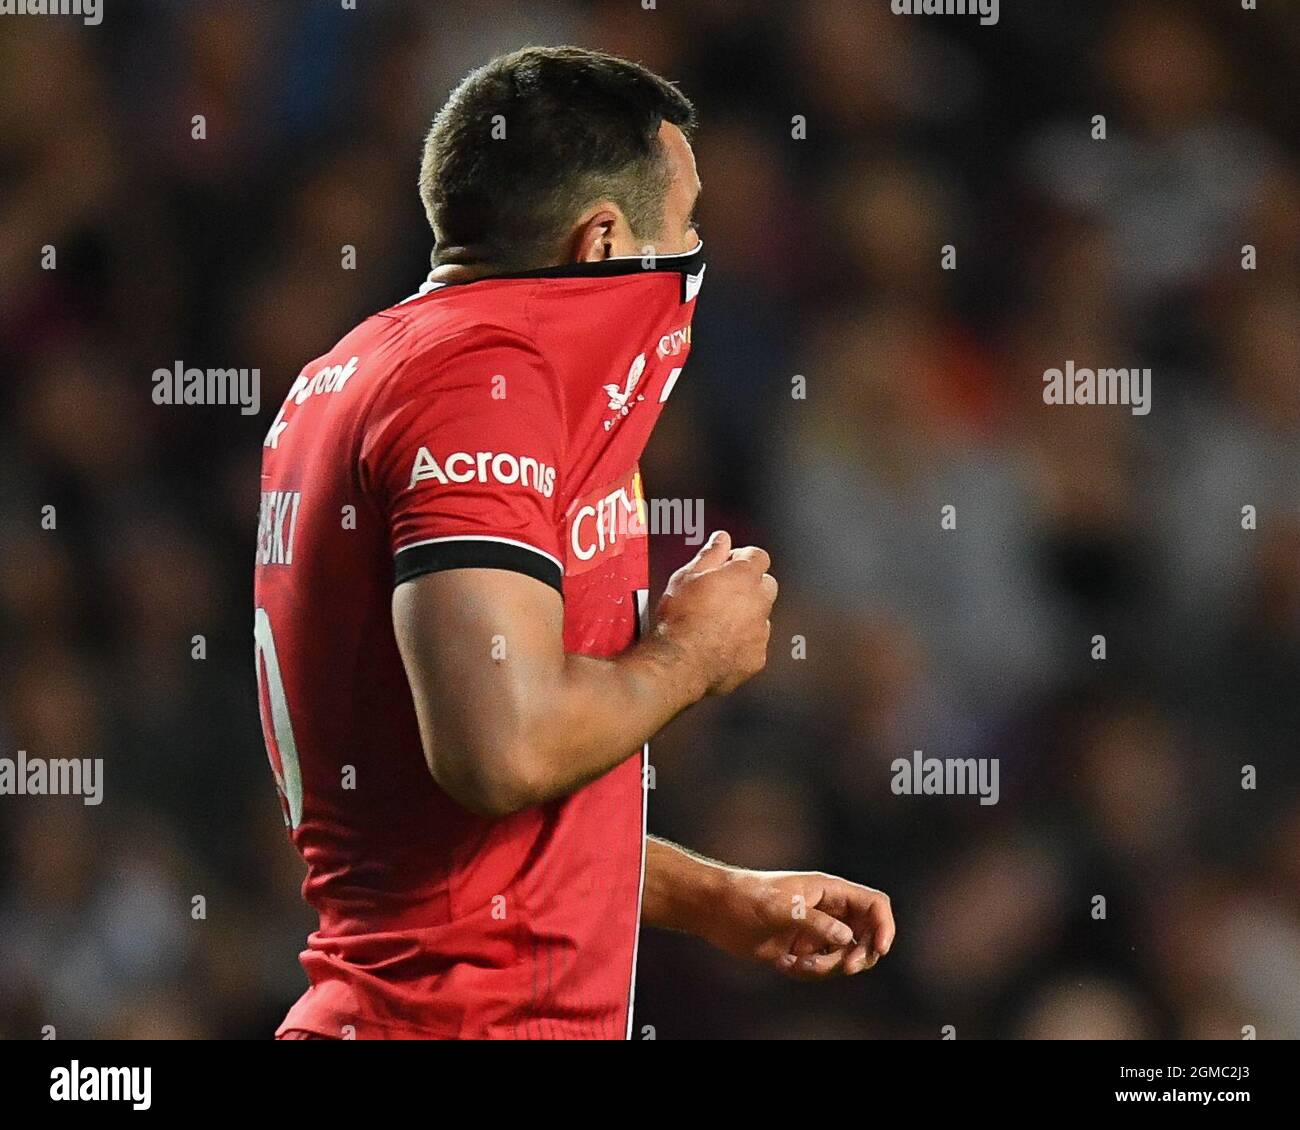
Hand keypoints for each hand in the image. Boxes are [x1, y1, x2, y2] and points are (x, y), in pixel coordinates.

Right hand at [655, 530, 777, 695]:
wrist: (679, 662)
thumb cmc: (680, 619)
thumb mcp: (686, 576)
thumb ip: (710, 554)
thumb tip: (721, 539)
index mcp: (743, 577)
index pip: (758, 556)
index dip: (742, 559)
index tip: (728, 565)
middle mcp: (759, 602)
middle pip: (766, 584)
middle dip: (750, 586)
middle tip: (723, 593)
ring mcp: (760, 631)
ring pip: (762, 616)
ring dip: (747, 615)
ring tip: (718, 622)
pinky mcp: (757, 657)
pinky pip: (756, 644)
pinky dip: (744, 643)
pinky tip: (721, 644)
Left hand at [699, 869, 894, 978]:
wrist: (717, 910)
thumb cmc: (748, 897)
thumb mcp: (782, 907)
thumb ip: (817, 922)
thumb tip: (847, 939)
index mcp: (829, 891)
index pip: (873, 904)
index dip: (884, 926)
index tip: (879, 950)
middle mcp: (829, 910)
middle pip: (866, 936)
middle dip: (858, 956)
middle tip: (842, 967)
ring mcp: (817, 930)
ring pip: (845, 956)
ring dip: (828, 967)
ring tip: (798, 964)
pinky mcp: (803, 948)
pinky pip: (823, 967)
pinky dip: (810, 972)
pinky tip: (784, 964)